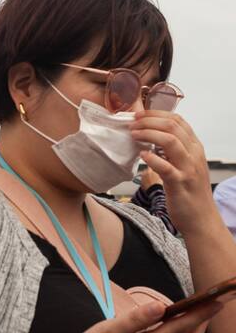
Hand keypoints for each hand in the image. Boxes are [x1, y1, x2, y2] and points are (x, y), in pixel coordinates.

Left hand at [131, 111, 217, 233]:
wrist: (201, 218)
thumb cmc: (187, 191)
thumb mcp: (183, 165)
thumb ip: (172, 150)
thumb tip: (151, 136)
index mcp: (194, 147)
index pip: (178, 121)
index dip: (156, 114)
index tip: (139, 114)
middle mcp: (194, 154)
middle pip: (172, 127)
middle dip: (149, 121)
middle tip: (132, 123)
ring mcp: (188, 168)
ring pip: (171, 141)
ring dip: (149, 134)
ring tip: (134, 135)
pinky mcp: (180, 183)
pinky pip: (166, 167)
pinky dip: (152, 159)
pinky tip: (142, 155)